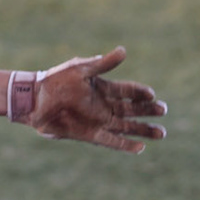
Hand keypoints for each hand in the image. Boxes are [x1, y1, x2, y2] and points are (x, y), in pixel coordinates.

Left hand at [11, 47, 166, 152]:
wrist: (34, 100)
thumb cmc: (55, 80)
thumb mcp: (81, 68)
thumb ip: (103, 64)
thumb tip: (124, 51)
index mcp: (101, 87)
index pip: (127, 90)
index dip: (140, 92)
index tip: (152, 94)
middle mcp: (102, 105)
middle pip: (131, 110)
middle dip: (148, 112)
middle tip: (164, 112)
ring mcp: (97, 120)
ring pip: (126, 127)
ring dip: (143, 130)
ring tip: (161, 133)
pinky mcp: (89, 134)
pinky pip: (111, 141)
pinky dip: (125, 145)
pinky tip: (140, 148)